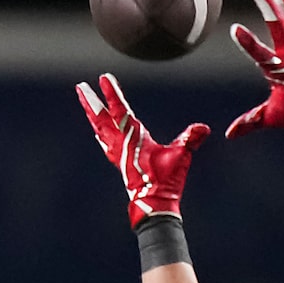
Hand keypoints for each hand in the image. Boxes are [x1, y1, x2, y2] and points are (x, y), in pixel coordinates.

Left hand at [75, 74, 208, 228]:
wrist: (153, 204)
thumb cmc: (165, 180)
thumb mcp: (180, 156)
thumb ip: (189, 140)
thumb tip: (203, 129)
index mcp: (133, 137)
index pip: (120, 110)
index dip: (112, 93)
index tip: (103, 78)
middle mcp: (121, 144)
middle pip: (101, 118)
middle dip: (91, 102)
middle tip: (80, 87)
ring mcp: (118, 154)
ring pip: (101, 130)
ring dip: (93, 116)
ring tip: (86, 103)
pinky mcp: (120, 163)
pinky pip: (106, 144)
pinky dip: (100, 133)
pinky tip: (98, 133)